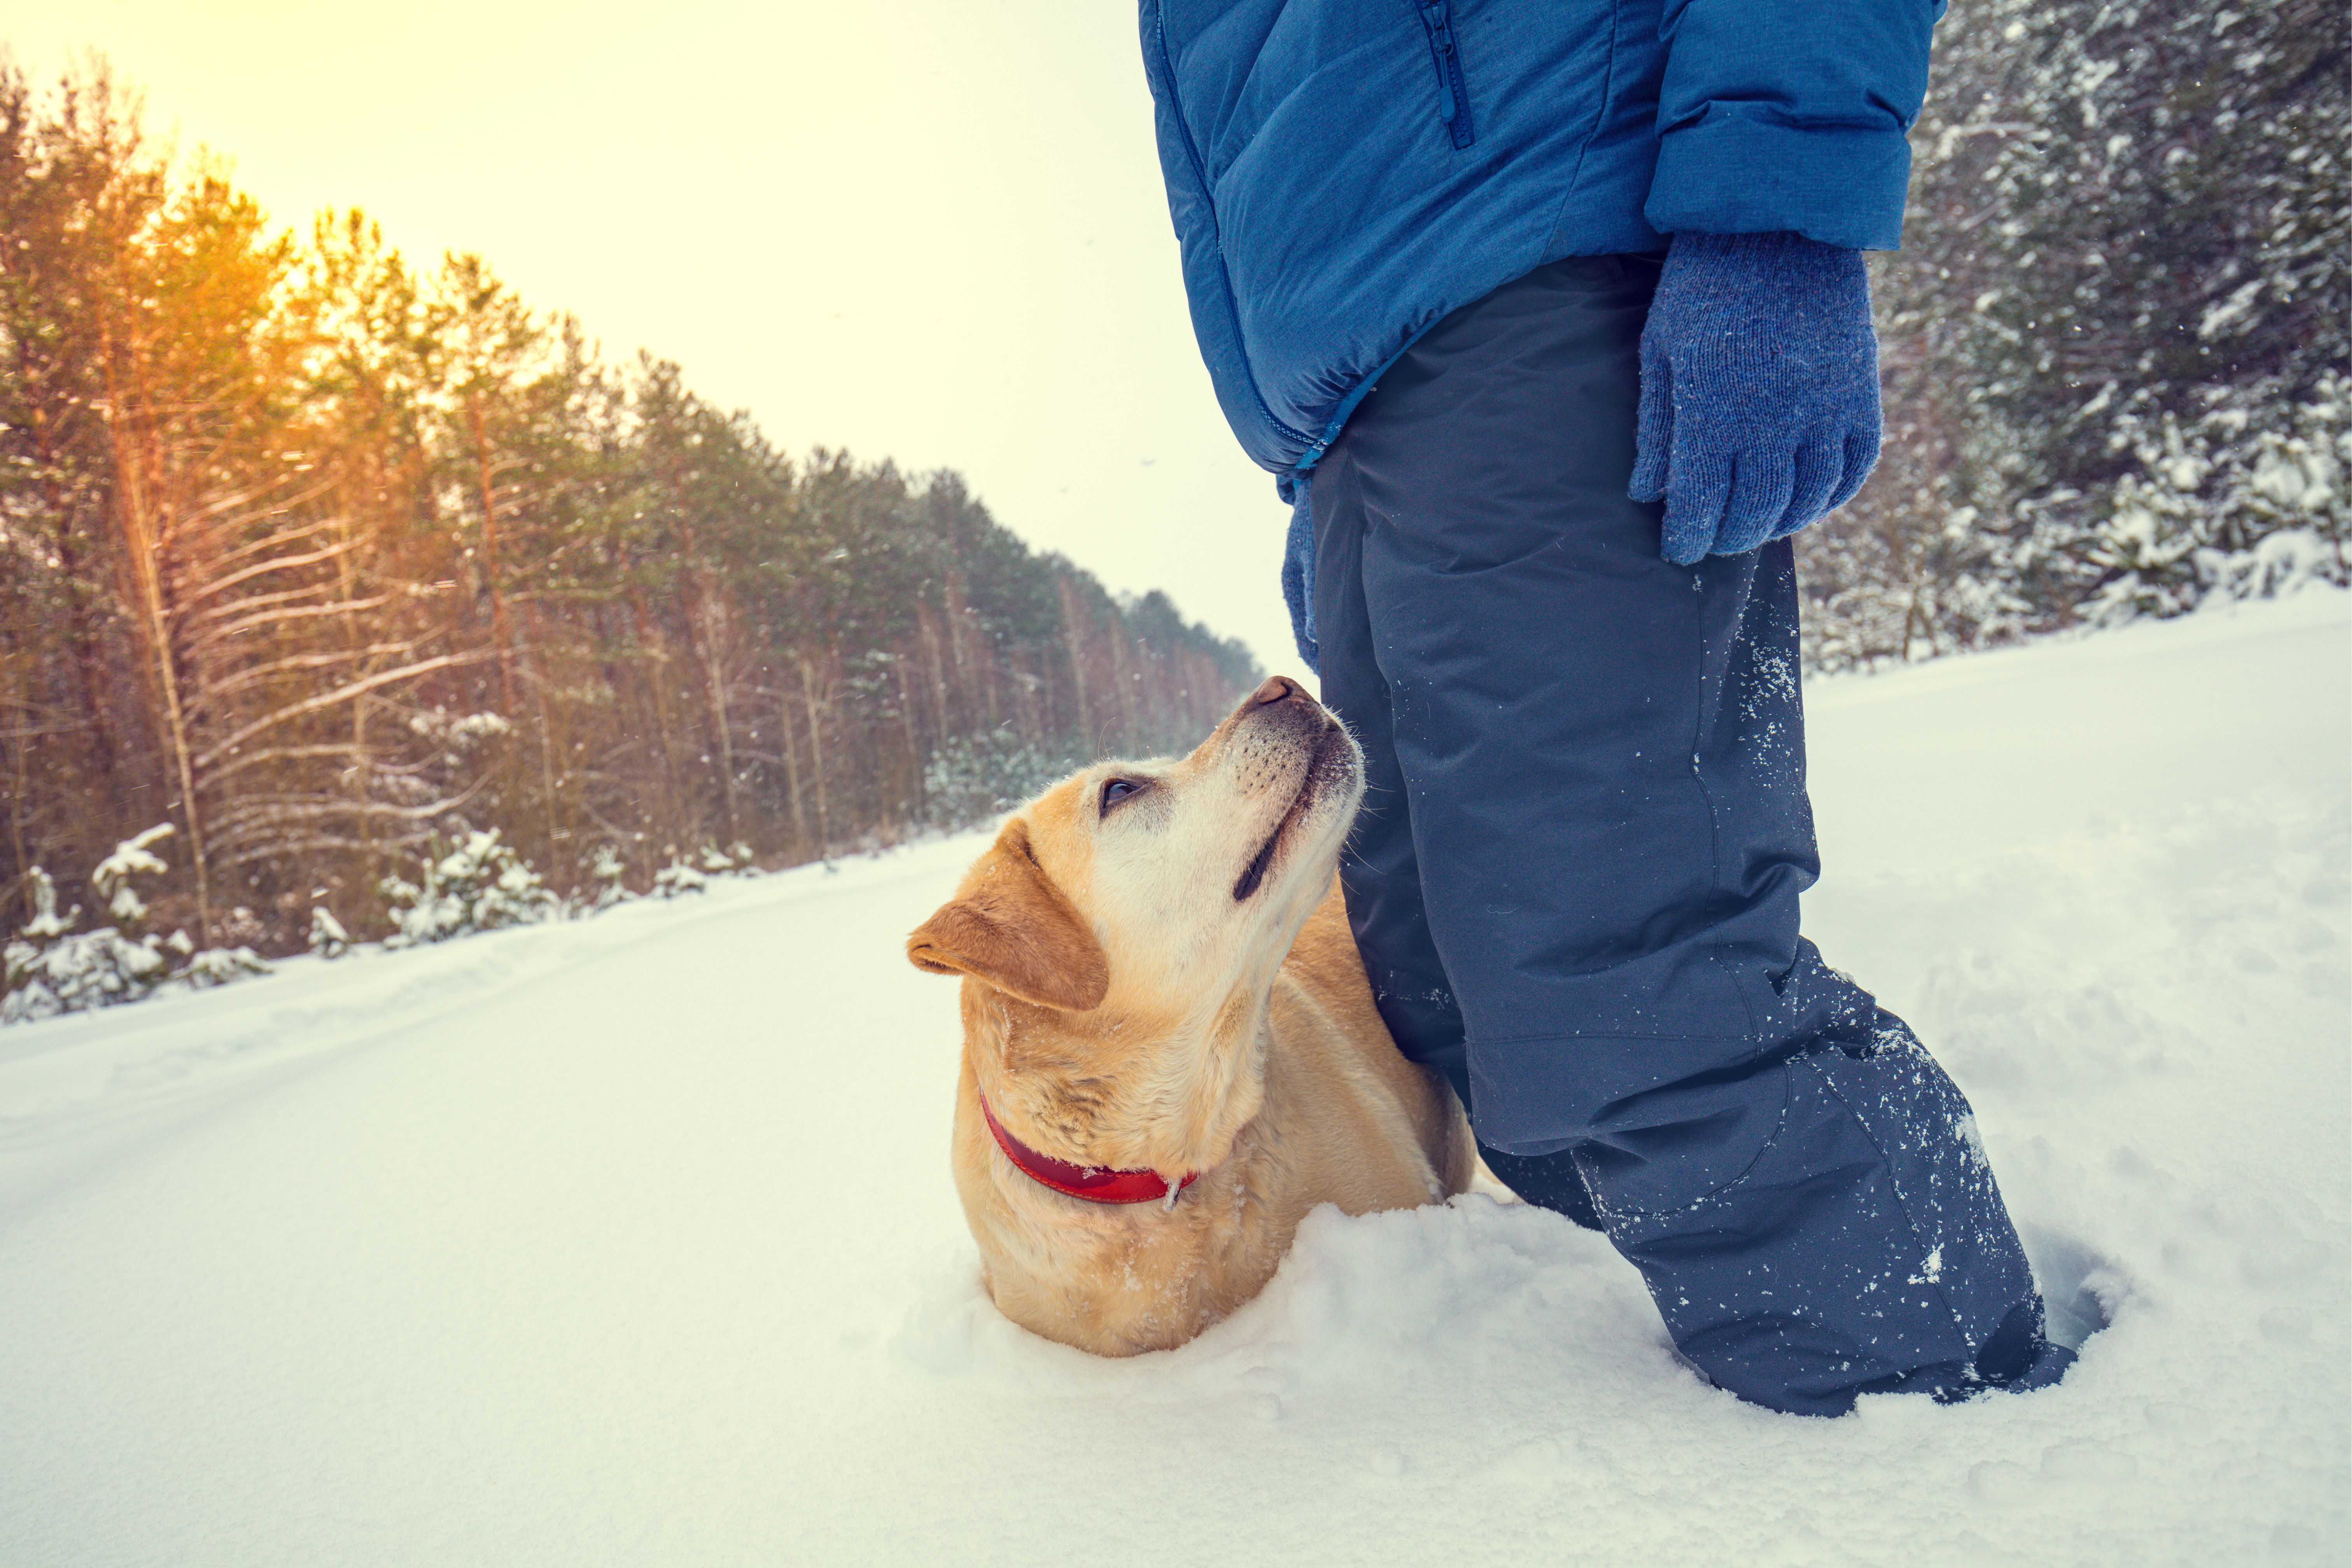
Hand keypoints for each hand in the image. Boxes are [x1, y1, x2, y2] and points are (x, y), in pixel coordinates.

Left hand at [1628, 232, 1881, 564]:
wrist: (1780, 226)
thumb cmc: (1704, 288)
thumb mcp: (1662, 351)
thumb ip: (1657, 428)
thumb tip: (1648, 495)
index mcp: (1716, 408)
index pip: (1702, 501)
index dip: (1687, 536)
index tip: (1678, 549)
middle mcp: (1776, 417)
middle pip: (1755, 510)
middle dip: (1729, 537)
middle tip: (1713, 541)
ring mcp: (1825, 407)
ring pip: (1807, 497)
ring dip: (1779, 524)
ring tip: (1755, 528)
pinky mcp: (1860, 393)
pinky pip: (1856, 466)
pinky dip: (1831, 496)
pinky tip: (1806, 503)